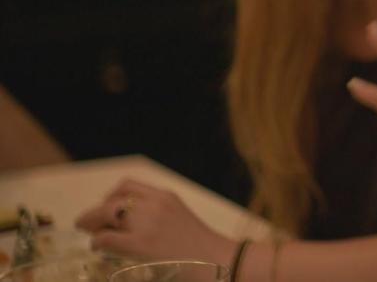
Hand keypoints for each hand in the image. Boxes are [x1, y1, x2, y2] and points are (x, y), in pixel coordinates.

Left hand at [74, 178, 234, 264]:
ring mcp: (146, 223)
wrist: (219, 261)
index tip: (105, 209)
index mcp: (165, 196)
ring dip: (91, 223)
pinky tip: (98, 247)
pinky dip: (97, 241)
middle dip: (95, 212)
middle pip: (112, 200)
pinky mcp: (139, 244)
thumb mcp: (180, 220)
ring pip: (105, 214)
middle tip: (86, 224)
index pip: (127, 186)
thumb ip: (158, 216)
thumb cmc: (202, 248)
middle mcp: (154, 204)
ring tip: (90, 234)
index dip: (110, 197)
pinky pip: (106, 237)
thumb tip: (129, 225)